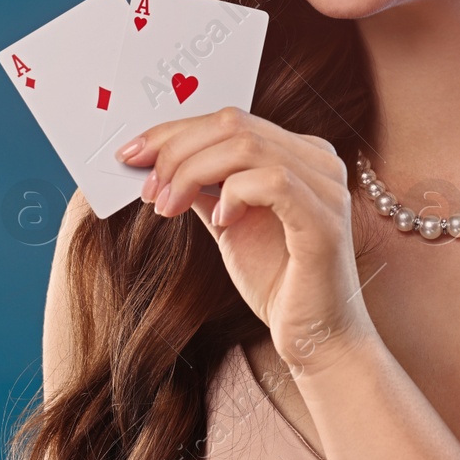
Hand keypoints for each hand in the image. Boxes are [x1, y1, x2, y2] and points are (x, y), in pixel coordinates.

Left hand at [115, 107, 375, 375]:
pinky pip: (273, 181)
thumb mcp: (227, 222)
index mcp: (300, 153)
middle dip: (176, 150)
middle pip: (234, 124)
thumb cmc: (278, 282)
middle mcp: (320, 160)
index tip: (132, 155)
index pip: (230, 120)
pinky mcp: (325, 220)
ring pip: (246, 146)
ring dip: (192, 172)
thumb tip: (155, 163)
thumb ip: (203, 187)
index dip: (175, 132)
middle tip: (146, 187)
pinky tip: (220, 221)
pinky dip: (233, 194)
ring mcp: (327, 188)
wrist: (316, 339)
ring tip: (168, 207)